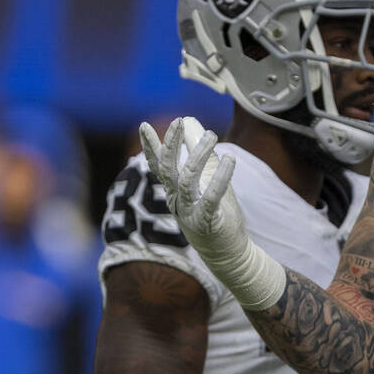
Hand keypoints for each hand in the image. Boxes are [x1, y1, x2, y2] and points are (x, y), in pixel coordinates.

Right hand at [140, 117, 284, 309]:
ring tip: (211, 135)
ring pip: (187, 180)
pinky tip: (229, 159)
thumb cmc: (216, 213)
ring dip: (198, 155)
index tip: (144, 125)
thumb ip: (198, 151)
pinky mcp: (208, 221)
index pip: (158, 166)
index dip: (150, 146)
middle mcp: (177, 201)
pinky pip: (212, 196)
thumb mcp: (207, 178)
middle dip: (170, 144)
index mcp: (173, 192)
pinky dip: (221, 177)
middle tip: (178, 122)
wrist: (227, 253)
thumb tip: (190, 120)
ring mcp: (190, 212)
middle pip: (167, 169)